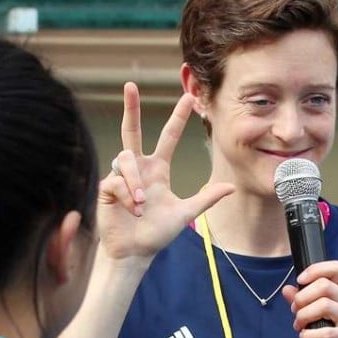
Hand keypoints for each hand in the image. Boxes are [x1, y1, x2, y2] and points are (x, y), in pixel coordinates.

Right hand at [98, 82, 233, 261]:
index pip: (168, 137)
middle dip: (131, 108)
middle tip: (130, 85)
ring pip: (125, 160)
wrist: (135, 252)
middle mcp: (139, 168)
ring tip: (143, 205)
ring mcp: (120, 176)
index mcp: (158, 170)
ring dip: (136, 183)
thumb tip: (231, 187)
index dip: (177, 118)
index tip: (187, 98)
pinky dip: (128, 196)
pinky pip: (116, 181)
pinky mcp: (106, 187)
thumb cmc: (157, 233)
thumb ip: (206, 198)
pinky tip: (132, 209)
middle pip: (132, 131)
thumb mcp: (185, 213)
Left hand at [282, 261, 337, 337]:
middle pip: (324, 285)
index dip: (314, 270)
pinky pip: (327, 332)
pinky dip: (310, 335)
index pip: (335, 268)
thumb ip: (308, 303)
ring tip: (300, 327)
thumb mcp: (328, 320)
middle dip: (302, 298)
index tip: (300, 281)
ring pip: (324, 305)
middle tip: (296, 313)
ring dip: (304, 316)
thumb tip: (287, 289)